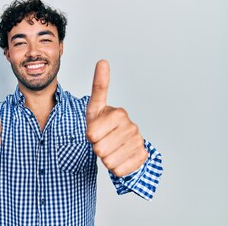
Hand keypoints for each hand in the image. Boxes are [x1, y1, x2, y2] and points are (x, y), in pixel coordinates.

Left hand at [86, 60, 147, 176]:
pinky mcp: (142, 157)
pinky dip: (115, 168)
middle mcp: (131, 126)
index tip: (95, 129)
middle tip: (103, 140)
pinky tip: (119, 157)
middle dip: (97, 148)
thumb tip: (103, 61)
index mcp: (118, 113)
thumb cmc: (103, 124)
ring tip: (111, 148)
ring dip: (105, 158)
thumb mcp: (95, 107)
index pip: (91, 135)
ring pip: (108, 162)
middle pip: (99, 150)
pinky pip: (118, 171)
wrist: (120, 142)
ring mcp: (138, 142)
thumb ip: (98, 87)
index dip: (89, 136)